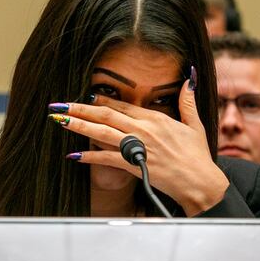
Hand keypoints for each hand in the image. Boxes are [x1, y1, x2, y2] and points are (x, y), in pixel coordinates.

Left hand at [54, 81, 228, 215]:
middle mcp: (143, 130)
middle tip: (59, 105)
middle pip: (105, 115)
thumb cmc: (197, 156)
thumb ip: (187, 101)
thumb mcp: (195, 124)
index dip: (101, 101)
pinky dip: (89, 156)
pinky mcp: (134, 166)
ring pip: (101, 132)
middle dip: (79, 109)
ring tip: (59, 120)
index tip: (85, 98)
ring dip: (78, 126)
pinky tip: (73, 155)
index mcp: (155, 119)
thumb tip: (188, 77)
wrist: (200, 183)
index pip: (122, 106)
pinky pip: (106, 158)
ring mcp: (137, 147)